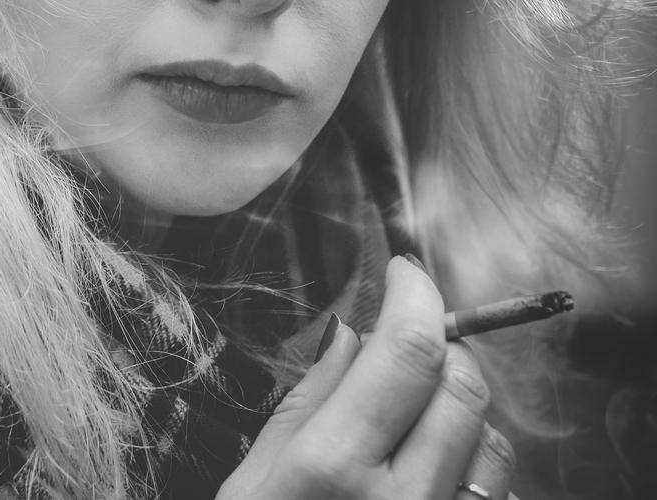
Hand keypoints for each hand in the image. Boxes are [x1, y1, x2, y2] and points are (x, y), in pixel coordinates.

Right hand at [217, 256, 516, 499]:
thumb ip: (308, 401)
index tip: (403, 271)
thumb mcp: (252, 477)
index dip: (416, 294)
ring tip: (413, 412)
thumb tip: (352, 330)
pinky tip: (428, 469)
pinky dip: (473, 464)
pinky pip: (495, 494)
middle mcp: (399, 499)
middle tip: (403, 340)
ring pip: (494, 439)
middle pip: (462, 386)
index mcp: (333, 466)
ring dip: (462, 407)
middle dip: (440, 345)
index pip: (407, 351)